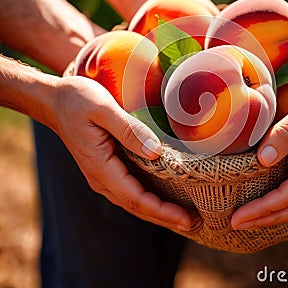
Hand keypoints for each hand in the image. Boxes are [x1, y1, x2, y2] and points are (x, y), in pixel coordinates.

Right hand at [48, 76, 191, 230]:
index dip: (162, 210)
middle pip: (136, 206)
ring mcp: (103, 174)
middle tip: (194, 223)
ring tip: (183, 215)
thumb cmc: (78, 100)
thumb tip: (155, 152)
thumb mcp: (103, 109)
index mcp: (100, 167)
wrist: (55, 101)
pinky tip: (163, 196)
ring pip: (133, 200)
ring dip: (158, 210)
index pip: (135, 198)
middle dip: (164, 217)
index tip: (186, 218)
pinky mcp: (107, 167)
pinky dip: (148, 197)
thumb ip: (129, 130)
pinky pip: (130, 188)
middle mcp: (101, 177)